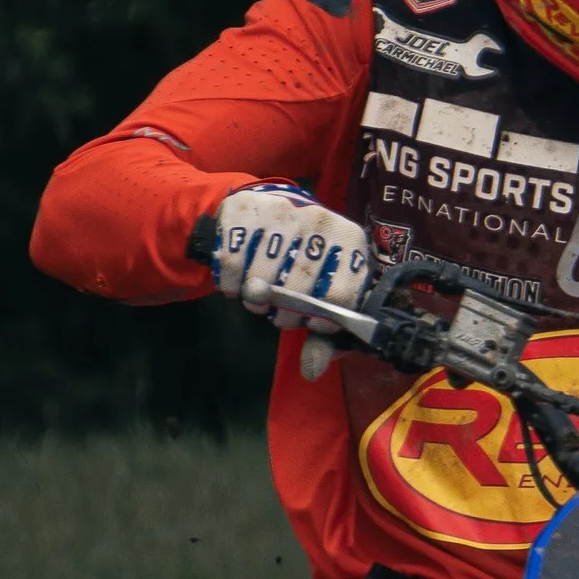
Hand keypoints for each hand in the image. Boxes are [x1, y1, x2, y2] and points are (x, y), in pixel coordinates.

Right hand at [205, 185, 370, 346]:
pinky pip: (231, 261)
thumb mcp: (321, 294)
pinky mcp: (244, 209)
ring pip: (262, 276)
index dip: (324, 318)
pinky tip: (236, 283)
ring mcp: (282, 210)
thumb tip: (312, 370)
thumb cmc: (302, 262)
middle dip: (284, 312)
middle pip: (299, 287)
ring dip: (255, 299)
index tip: (311, 324)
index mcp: (349, 240)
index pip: (343, 294)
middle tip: (278, 312)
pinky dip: (229, 284)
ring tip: (258, 297)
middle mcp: (319, 219)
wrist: (268, 212)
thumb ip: (322, 336)